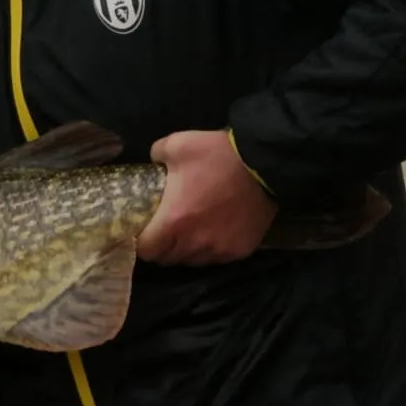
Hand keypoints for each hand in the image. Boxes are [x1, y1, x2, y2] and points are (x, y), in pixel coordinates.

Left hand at [135, 129, 278, 265]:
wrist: (264, 164)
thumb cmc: (216, 155)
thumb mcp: (177, 144)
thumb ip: (156, 154)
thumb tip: (154, 161)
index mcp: (173, 220)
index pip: (147, 251)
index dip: (141, 243)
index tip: (143, 231)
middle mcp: (195, 242)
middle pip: (169, 259)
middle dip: (162, 247)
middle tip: (164, 230)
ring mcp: (219, 249)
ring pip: (193, 261)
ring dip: (186, 250)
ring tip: (189, 232)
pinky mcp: (240, 251)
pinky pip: (217, 258)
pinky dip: (210, 250)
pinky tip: (212, 233)